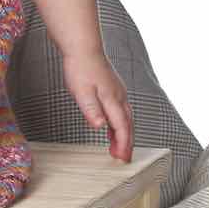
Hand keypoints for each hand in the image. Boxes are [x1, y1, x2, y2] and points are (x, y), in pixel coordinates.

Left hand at [61, 48, 133, 162]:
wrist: (83, 47)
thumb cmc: (80, 67)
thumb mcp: (81, 91)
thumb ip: (91, 110)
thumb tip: (101, 126)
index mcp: (113, 99)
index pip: (122, 127)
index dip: (123, 144)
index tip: (121, 158)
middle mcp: (119, 97)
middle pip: (128, 125)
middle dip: (127, 143)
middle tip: (123, 159)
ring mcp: (118, 92)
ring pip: (125, 118)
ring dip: (124, 134)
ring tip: (117, 149)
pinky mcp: (113, 89)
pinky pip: (120, 111)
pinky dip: (119, 123)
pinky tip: (112, 128)